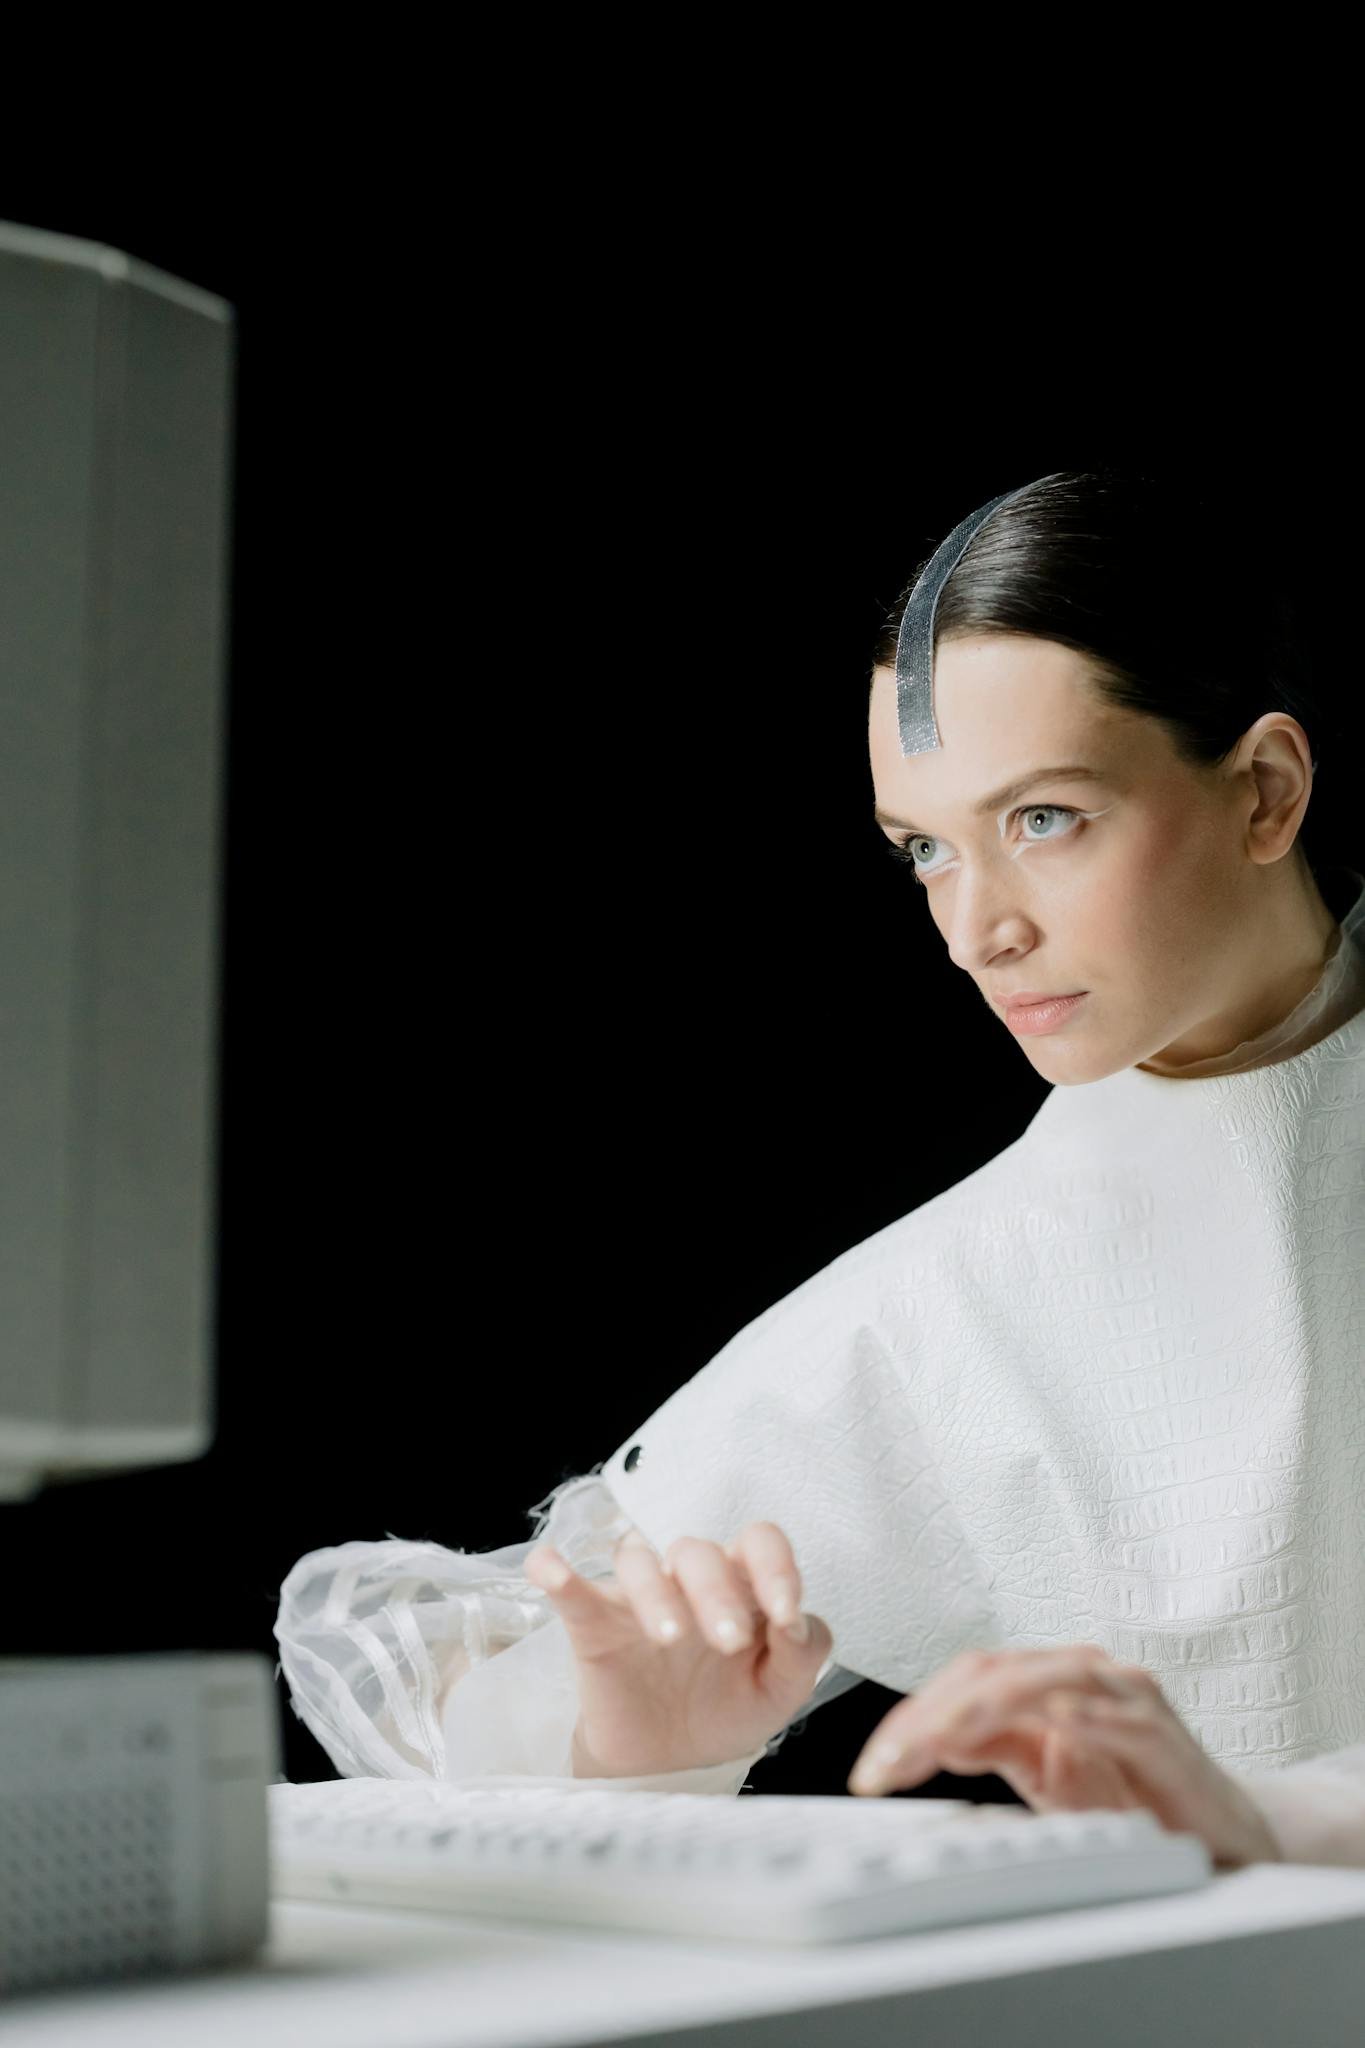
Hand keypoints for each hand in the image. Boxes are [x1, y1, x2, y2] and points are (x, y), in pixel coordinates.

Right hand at [524, 1522, 831, 1778]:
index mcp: (741, 1586)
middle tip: (729, 1641)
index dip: (776, 1567)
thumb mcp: (780, 1692)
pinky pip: (570, 1589)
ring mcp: (637, 1599)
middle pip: (697, 1551)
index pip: (759, 1543)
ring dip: (653, 1590)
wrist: (670, 1763)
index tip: (786, 1615)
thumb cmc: (728, 1710)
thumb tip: (798, 1620)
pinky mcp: (593, 1625)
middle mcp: (688, 1581)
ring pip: (637, 1561)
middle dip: (716, 1592)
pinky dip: (556, 1571)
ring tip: (669, 1636)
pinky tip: (551, 1569)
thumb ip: (802, 1654)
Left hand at [846, 1643, 1282, 1869]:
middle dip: (932, 1716)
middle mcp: (1081, 1675)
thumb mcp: (1047, 1776)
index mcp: (1045, 1682)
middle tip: (888, 1762)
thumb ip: (996, 1747)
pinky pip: (1120, 1716)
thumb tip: (934, 1737)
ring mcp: (1124, 1696)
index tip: (872, 1767)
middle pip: (992, 1673)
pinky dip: (1087, 1716)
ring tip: (943, 1737)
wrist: (1218, 1832)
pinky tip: (1057, 1723)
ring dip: (988, 1707)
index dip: (913, 1718)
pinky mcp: (1163, 1733)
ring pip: (1045, 1680)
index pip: (964, 1682)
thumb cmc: (1133, 1796)